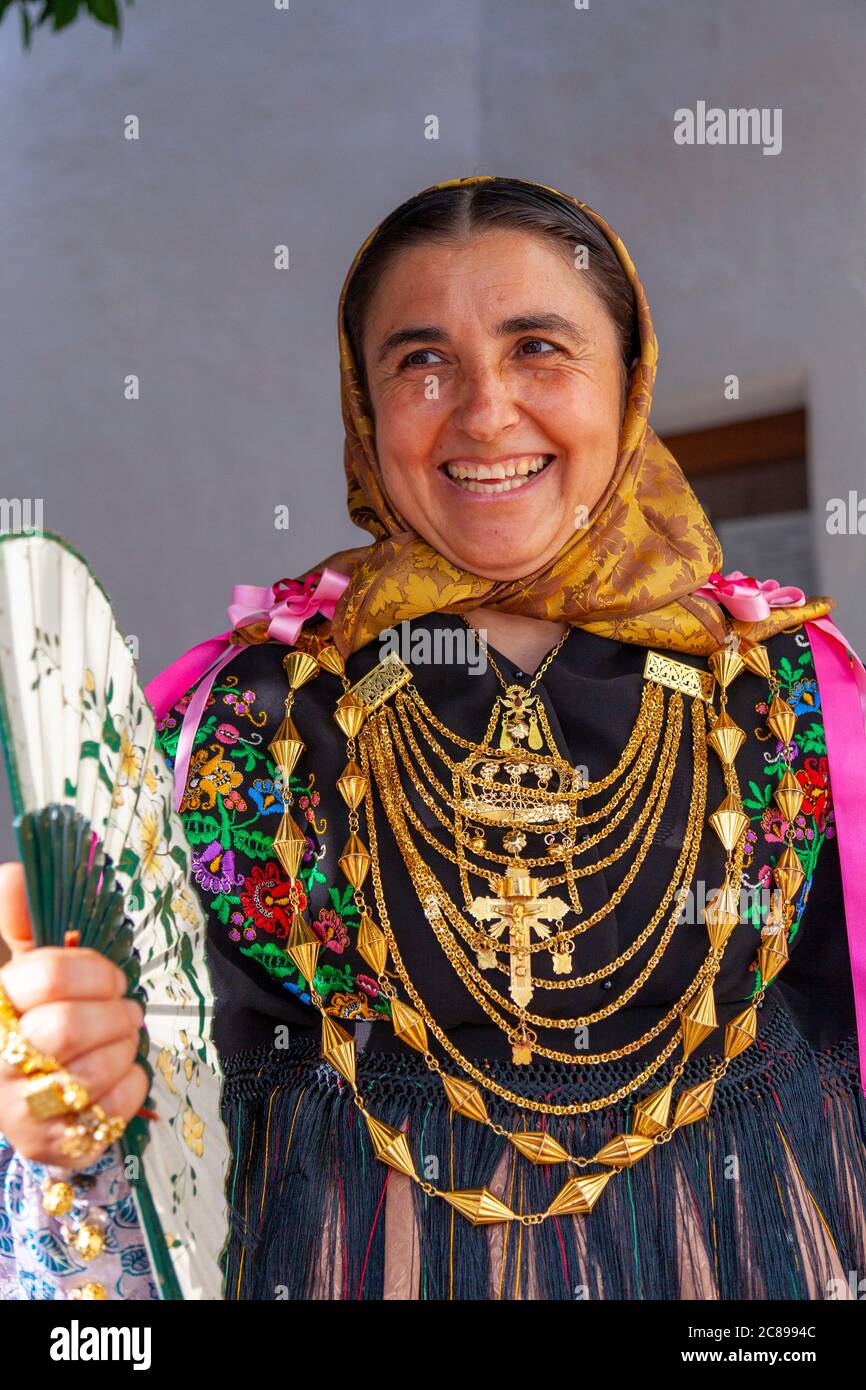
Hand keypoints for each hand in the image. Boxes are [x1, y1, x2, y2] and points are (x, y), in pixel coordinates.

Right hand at [0, 862, 147, 1168]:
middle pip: (67, 1028)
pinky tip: (124, 1073)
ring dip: (127, 1047)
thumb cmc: (34, 1023)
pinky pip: (112, 1111)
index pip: (43, 974)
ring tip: (127, 1037)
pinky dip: (133, 1083)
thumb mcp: (23, 974)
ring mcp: (18, 1111)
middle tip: (127, 1009)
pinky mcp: (51, 1147)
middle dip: (113, 1013)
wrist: (25, 1102)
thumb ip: (20, 922)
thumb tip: (16, 872)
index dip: (92, 969)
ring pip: (93, 1072)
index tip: (110, 976)